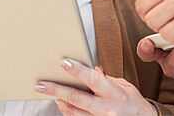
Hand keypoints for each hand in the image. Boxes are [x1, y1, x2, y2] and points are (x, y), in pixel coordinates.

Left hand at [35, 59, 155, 115]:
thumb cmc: (133, 103)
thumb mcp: (124, 86)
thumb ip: (106, 79)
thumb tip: (91, 69)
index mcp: (115, 94)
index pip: (93, 80)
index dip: (77, 71)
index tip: (63, 62)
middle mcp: (107, 109)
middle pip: (77, 99)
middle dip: (56, 90)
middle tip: (39, 84)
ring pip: (73, 112)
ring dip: (59, 100)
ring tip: (46, 89)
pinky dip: (67, 111)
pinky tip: (61, 102)